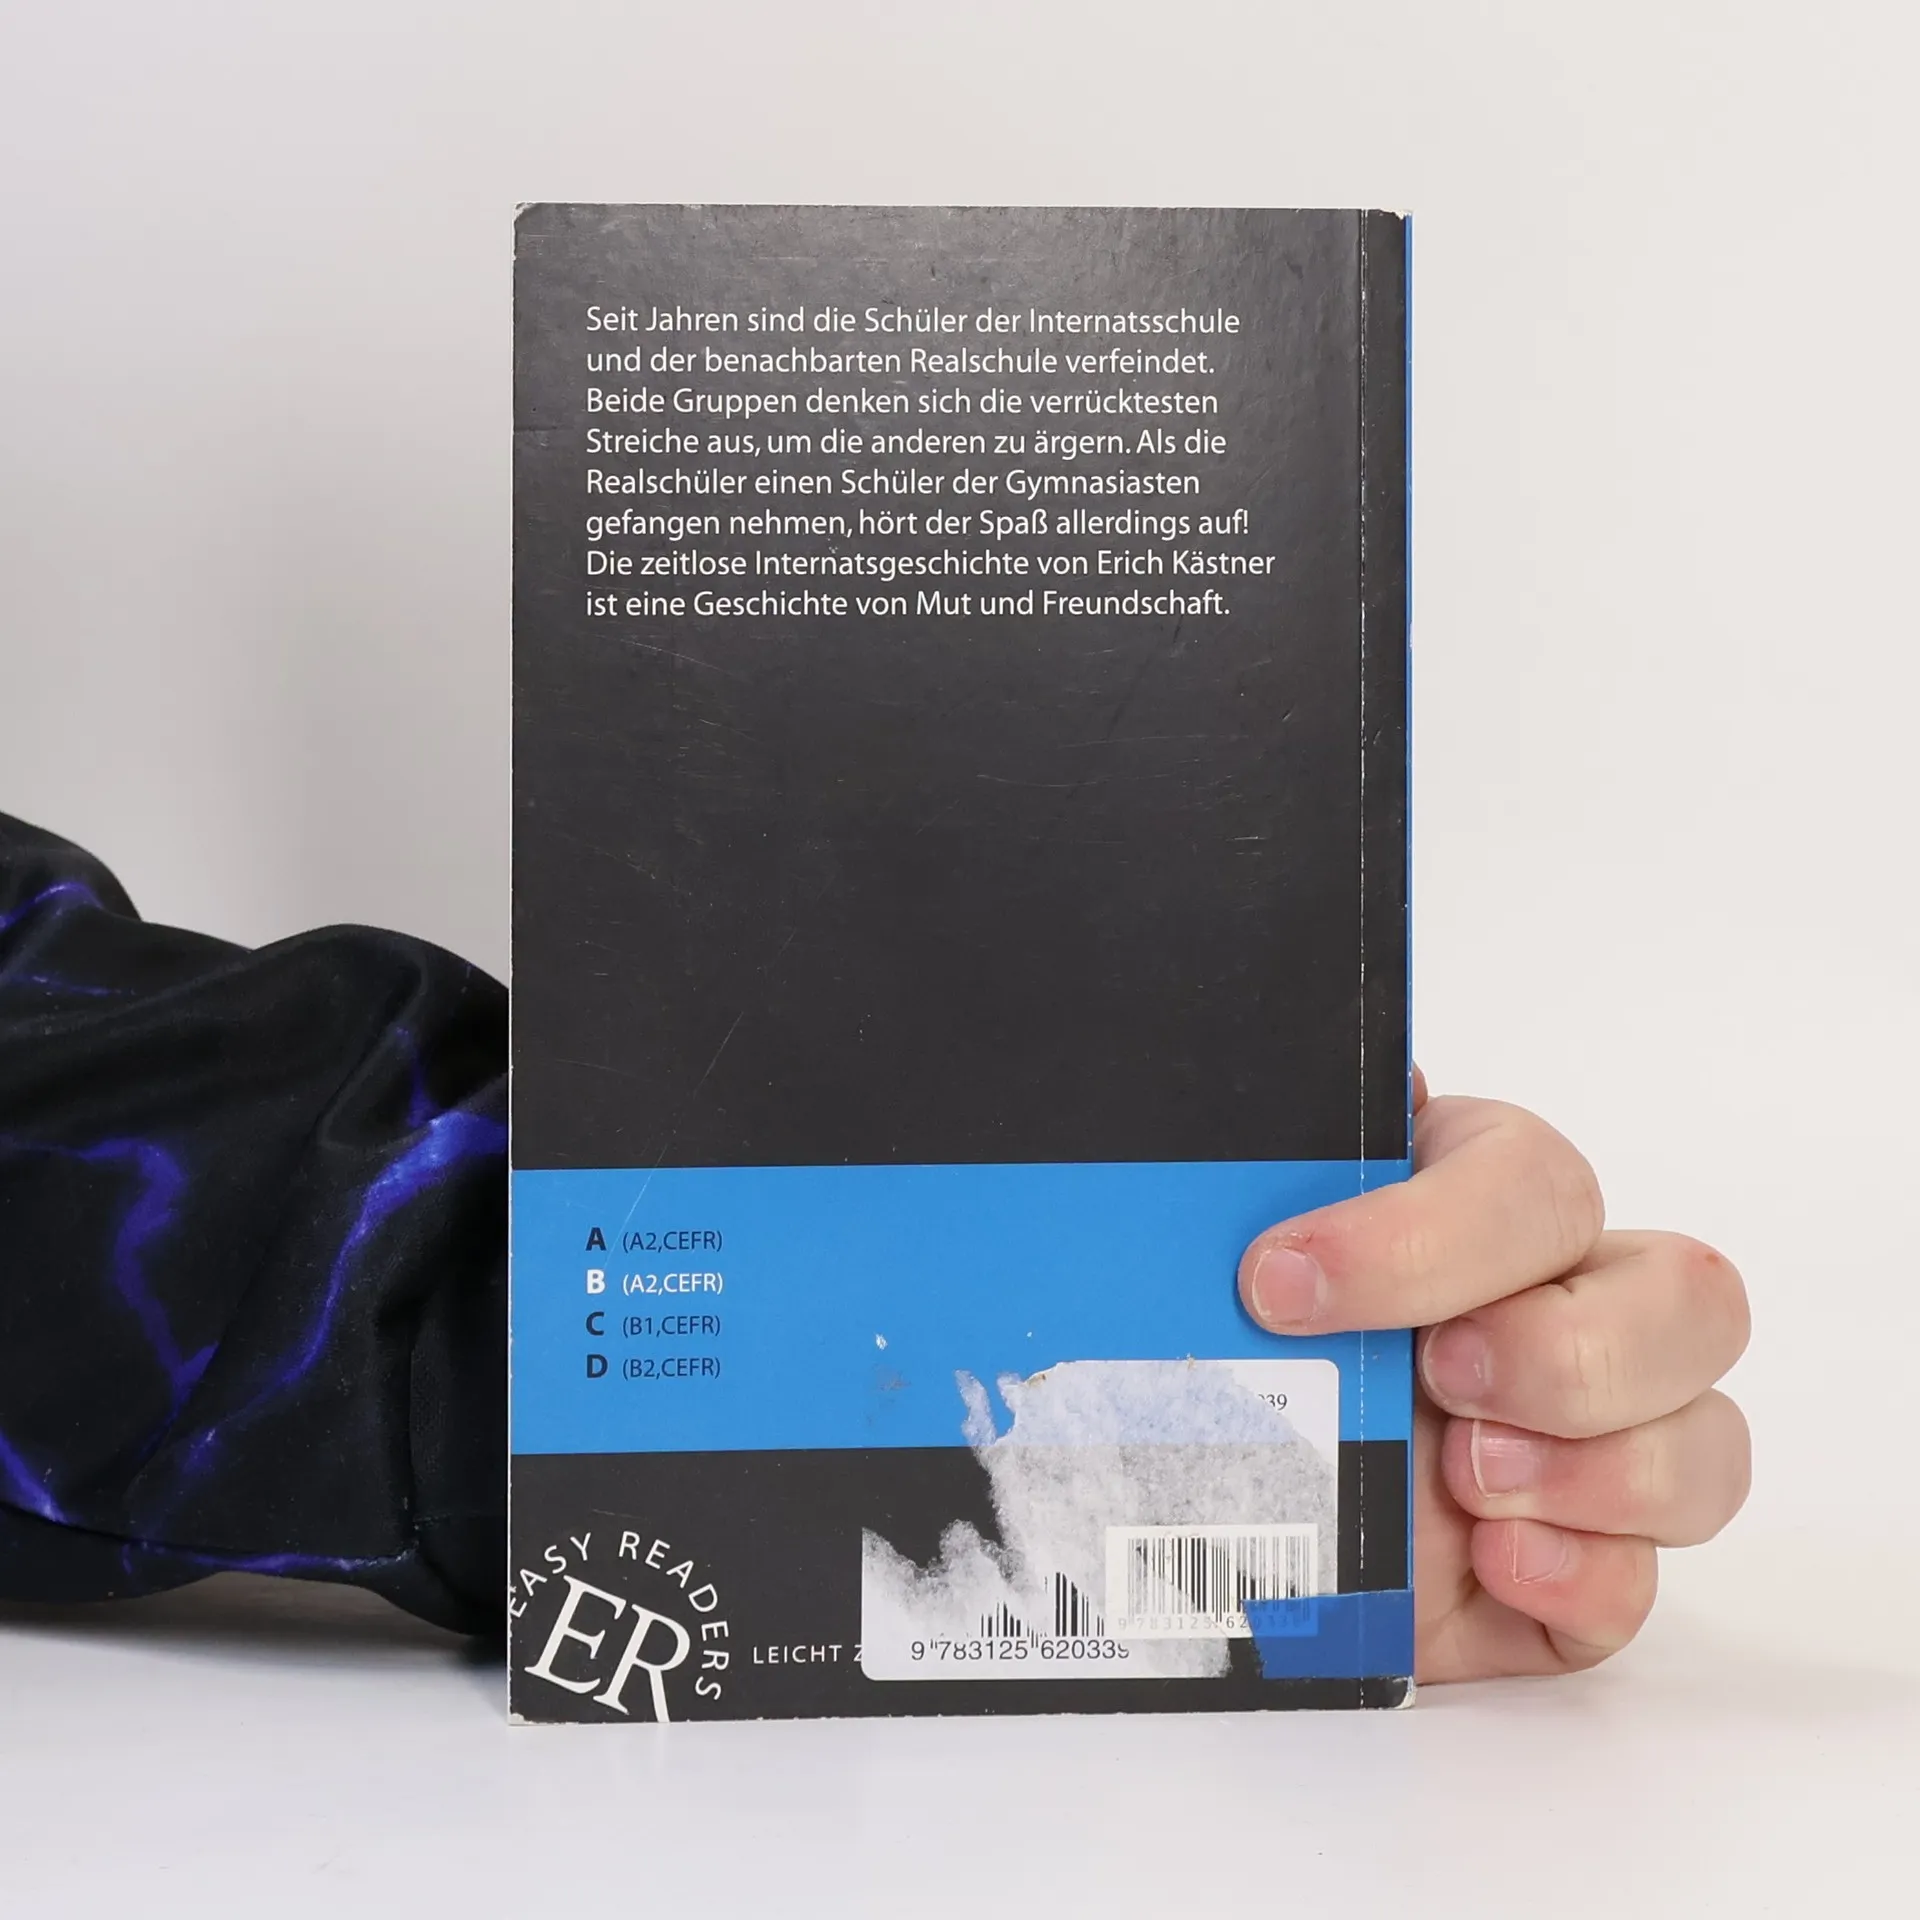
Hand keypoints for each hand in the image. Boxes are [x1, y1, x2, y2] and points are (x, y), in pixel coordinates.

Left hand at [1237, 1071, 1751, 1681]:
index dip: (1429, 1231)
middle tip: (1439, 1380)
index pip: (1528, 1176)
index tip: (1283, 1282)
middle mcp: (1551, 1311)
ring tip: (1464, 1481)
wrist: (1184, 1521)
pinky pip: (1646, 1579)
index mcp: (1464, 1205)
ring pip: (1705, 1439)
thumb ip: (1267, 1178)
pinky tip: (1491, 1563)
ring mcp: (1581, 1450)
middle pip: (1689, 1296)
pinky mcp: (1573, 1570)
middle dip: (1566, 1351)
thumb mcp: (1210, 1261)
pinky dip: (1581, 1577)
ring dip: (1593, 1470)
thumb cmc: (1209, 1363)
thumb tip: (1323, 1092)